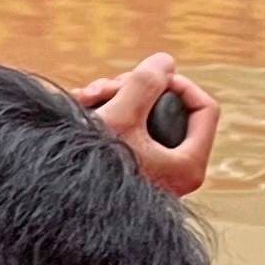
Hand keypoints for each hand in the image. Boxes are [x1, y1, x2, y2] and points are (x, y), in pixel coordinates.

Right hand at [76, 53, 222, 196]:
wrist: (60, 203)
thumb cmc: (91, 171)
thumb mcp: (119, 118)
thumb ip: (144, 85)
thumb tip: (166, 61)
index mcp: (189, 164)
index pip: (205, 108)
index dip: (176, 84)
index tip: (146, 78)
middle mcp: (177, 171)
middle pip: (171, 108)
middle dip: (133, 89)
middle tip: (102, 89)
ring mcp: (156, 171)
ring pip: (146, 116)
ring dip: (115, 97)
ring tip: (84, 97)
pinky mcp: (135, 169)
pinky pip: (131, 131)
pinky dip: (110, 115)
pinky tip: (82, 106)